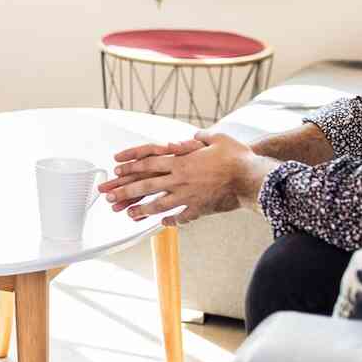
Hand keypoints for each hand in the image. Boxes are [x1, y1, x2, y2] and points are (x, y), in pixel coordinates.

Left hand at [100, 131, 250, 223]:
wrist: (252, 177)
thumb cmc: (237, 156)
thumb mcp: (217, 138)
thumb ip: (200, 138)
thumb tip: (192, 137)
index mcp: (181, 162)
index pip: (149, 164)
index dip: (131, 168)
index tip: (116, 172)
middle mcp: (181, 180)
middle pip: (147, 186)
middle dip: (126, 192)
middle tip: (110, 197)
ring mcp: (189, 196)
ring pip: (160, 205)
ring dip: (142, 210)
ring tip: (129, 214)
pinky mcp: (200, 208)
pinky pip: (182, 217)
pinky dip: (172, 221)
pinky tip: (164, 224)